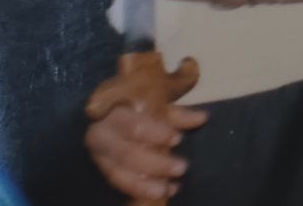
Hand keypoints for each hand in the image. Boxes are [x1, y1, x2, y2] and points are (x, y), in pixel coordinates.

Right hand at [84, 102, 206, 199]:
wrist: (110, 120)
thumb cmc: (139, 112)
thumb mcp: (157, 109)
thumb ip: (178, 115)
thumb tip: (201, 118)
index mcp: (115, 115)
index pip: (134, 126)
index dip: (155, 134)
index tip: (177, 139)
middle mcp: (102, 138)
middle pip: (126, 154)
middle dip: (155, 164)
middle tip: (181, 168)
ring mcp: (100, 159)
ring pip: (119, 176)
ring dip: (144, 185)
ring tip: (167, 189)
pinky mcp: (104, 175)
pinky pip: (120, 188)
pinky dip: (140, 193)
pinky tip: (163, 194)